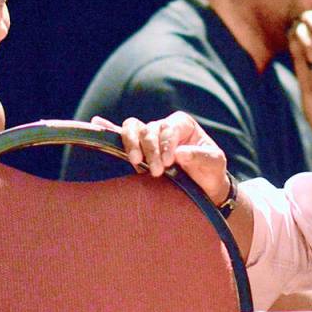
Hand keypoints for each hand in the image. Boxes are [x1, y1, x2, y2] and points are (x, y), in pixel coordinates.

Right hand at [91, 112, 229, 204]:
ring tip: (135, 161)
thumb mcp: (214, 163)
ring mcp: (149, 138)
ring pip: (132, 128)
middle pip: (148, 129)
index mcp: (182, 125)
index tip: (170, 162)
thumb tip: (180, 153)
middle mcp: (162, 127)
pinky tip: (97, 122)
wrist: (204, 189)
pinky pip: (121, 135)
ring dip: (131, 143)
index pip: (167, 128)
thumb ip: (200, 156)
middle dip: (150, 149)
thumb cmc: (210, 172)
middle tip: (157, 172)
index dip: (166, 144)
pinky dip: (109, 128)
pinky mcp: (138, 150)